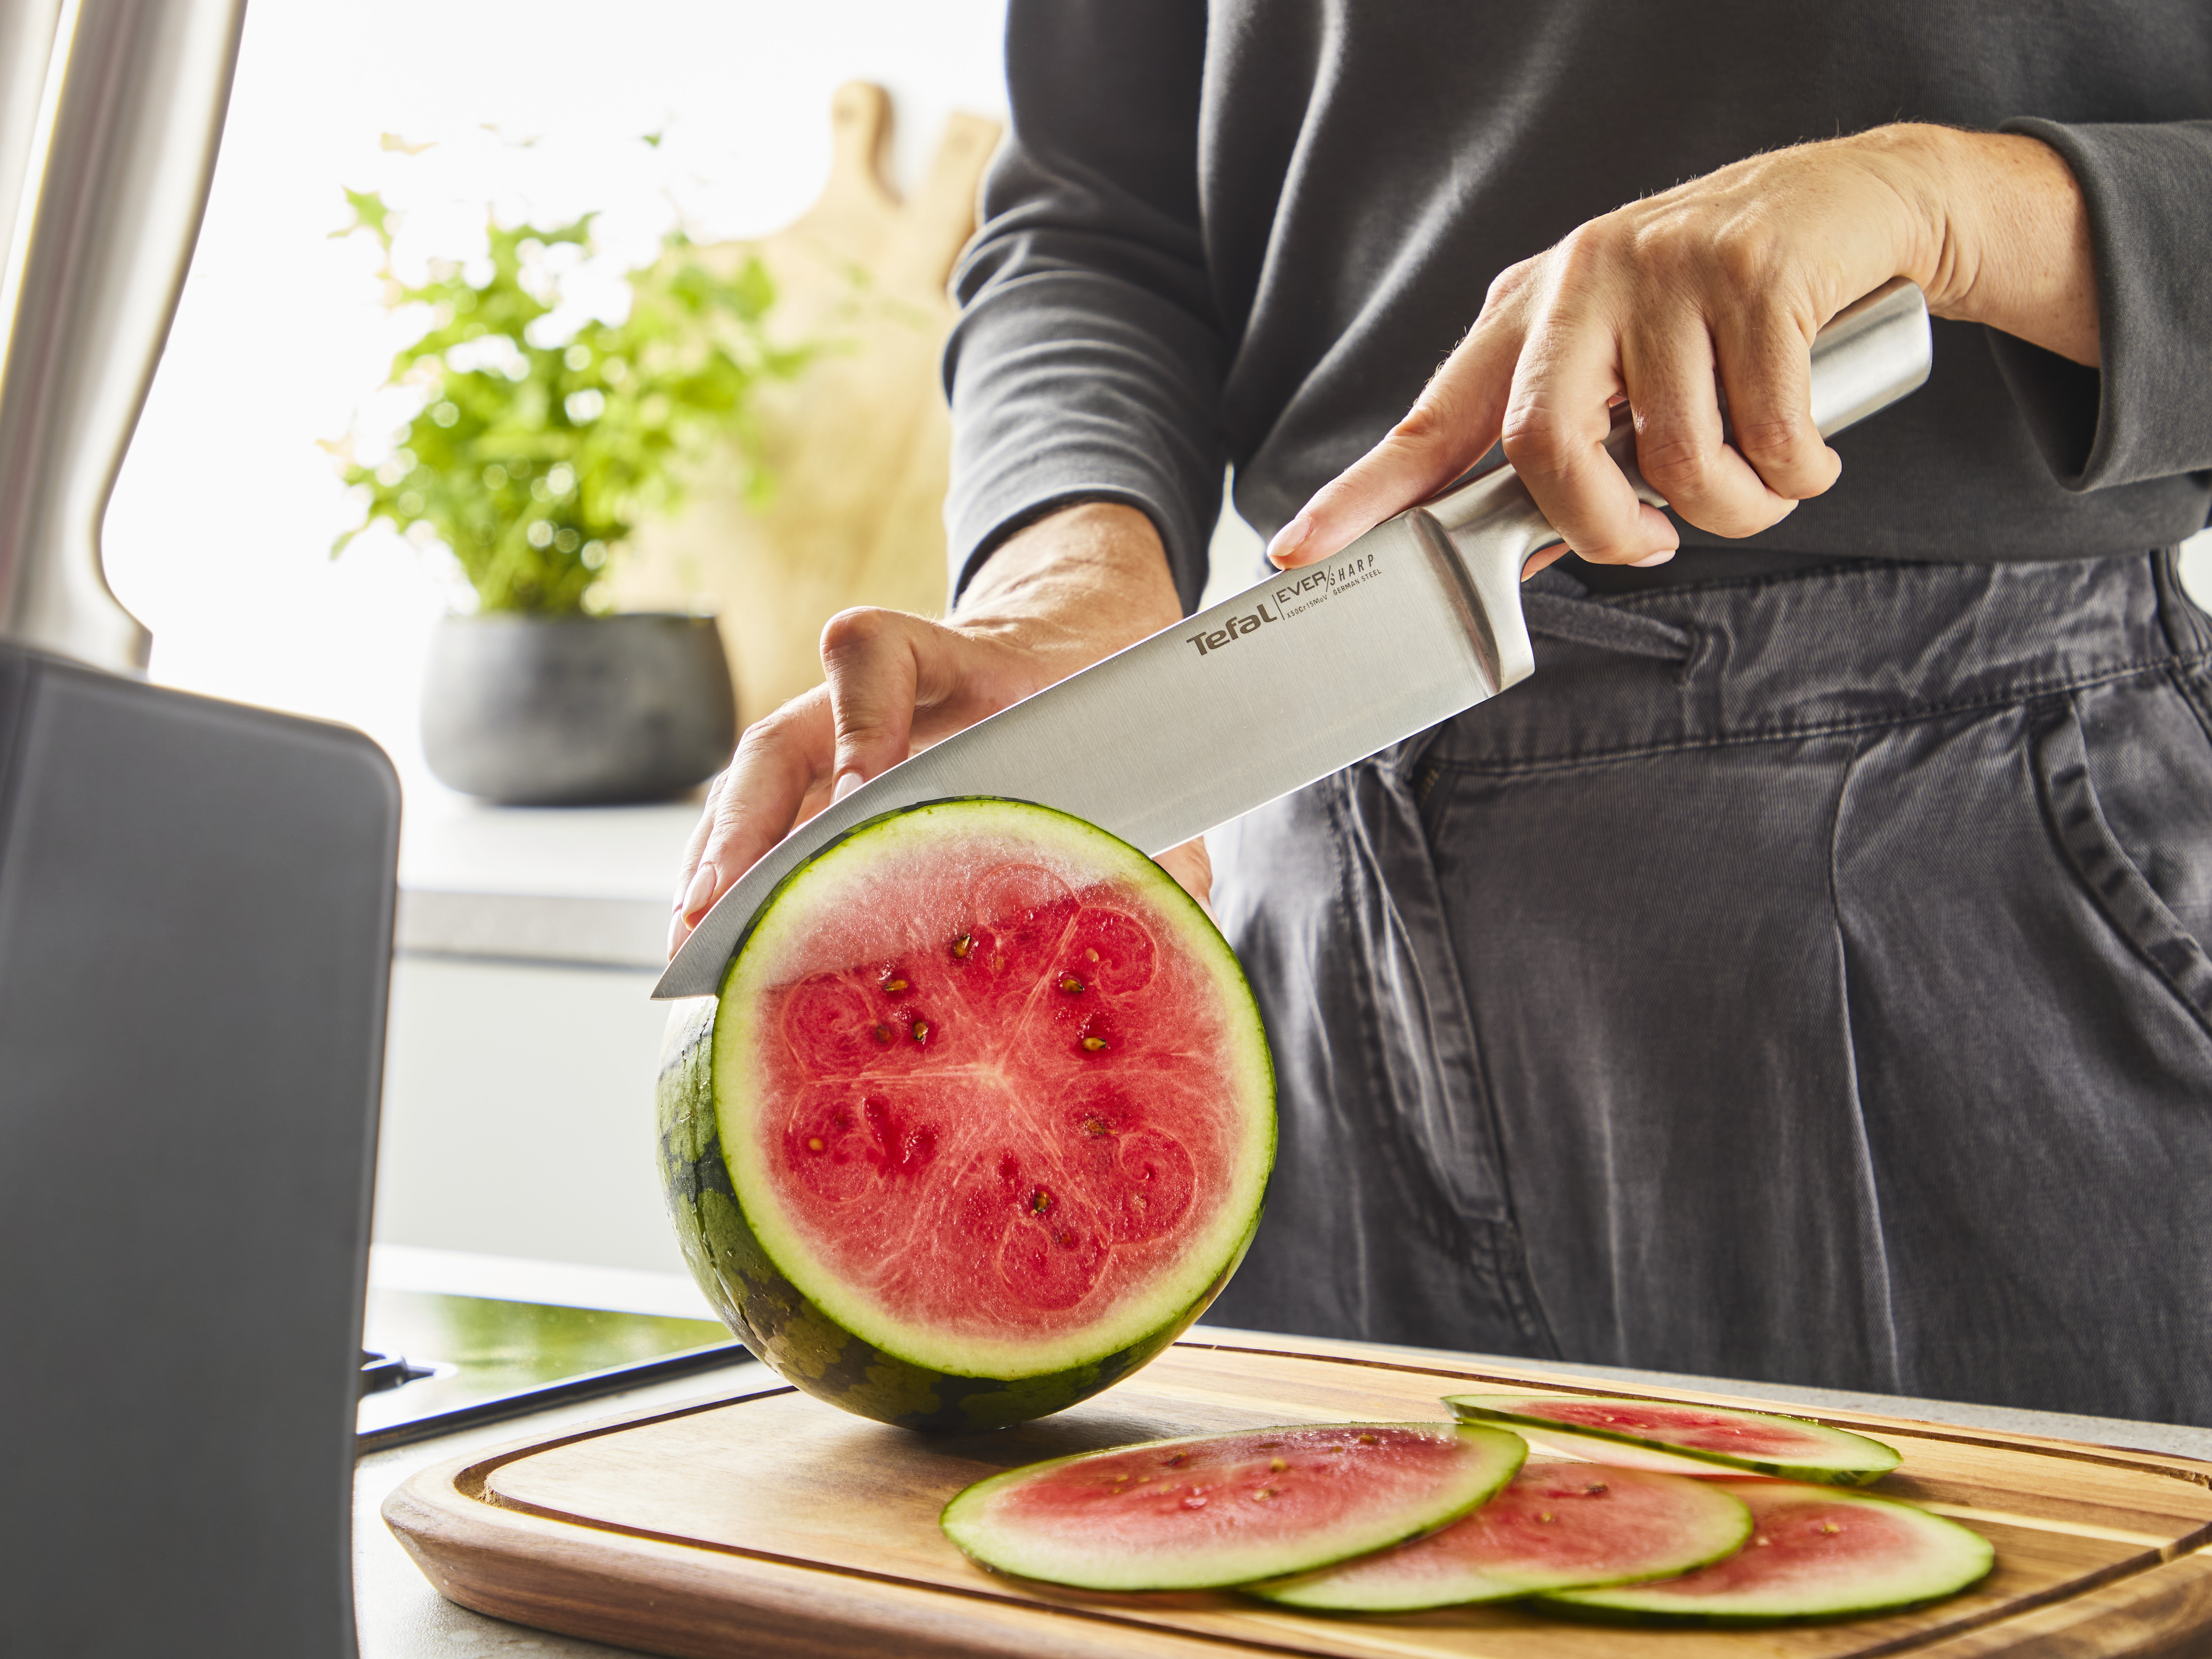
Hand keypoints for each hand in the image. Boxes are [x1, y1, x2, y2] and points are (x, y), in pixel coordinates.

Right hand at [668, 502, 1190, 957]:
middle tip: (723, 911)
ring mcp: (840, 725)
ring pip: (755, 781)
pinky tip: (708, 928)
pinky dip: (727, 864)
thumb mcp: (1145, 742)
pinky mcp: (826, 765)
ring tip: (691, 942)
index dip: (863, 719)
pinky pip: (760, 810)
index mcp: (962, 660)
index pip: (876, 652)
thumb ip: (1164, 826)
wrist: (1078, 631)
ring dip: (718, 858)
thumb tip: (1183, 922)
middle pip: (783, 739)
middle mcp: (879, 691)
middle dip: (746, 830)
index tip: (863, 791)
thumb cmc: (1105, 697)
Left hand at [1267, 124, 2097, 575]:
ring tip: (1763, 479)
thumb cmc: (1730, 305)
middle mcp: (1583, 280)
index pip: (1430, 421)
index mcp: (1533, 312)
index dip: (1361, 496)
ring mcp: (1665, 269)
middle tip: (1651, 543)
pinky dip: (1798, 472)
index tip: (1298, 553)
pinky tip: (1807, 450)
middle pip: (1545, 450)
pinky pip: (1768, 434)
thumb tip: (1531, 548)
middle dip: (1604, 529)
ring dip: (1733, 507)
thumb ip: (1575, 446)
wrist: (1857, 204)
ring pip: (1673, 461)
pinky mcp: (1753, 273)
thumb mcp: (1628, 363)